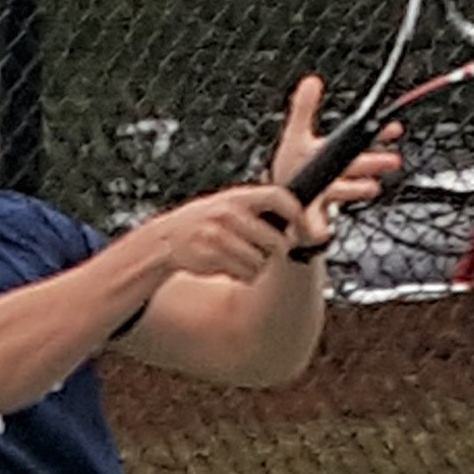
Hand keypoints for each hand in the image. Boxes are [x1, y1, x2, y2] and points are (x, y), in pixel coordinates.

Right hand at [140, 183, 308, 284]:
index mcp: (238, 197)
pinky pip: (243, 274)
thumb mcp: (229, 205)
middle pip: (275, 241)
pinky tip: (227, 267)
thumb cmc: (207, 223)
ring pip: (260, 263)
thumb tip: (301, 222)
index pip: (278, 196)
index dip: (298, 214)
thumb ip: (259, 210)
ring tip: (237, 258)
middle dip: (276, 253)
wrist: (167, 239)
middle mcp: (228, 213)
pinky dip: (242, 276)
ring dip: (255, 268)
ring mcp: (217, 235)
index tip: (307, 230)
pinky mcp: (210, 257)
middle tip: (263, 252)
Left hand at [271, 76, 404, 246]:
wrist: (281, 209)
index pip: (358, 142)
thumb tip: (313, 79)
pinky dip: (320, 228)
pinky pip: (318, 224)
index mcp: (331, 155)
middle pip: (355, 166)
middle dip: (374, 162)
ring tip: (372, 188)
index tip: (396, 128)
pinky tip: (323, 233)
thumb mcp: (294, 138)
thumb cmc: (290, 174)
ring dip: (355, 190)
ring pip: (342, 191)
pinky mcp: (315, 219)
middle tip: (394, 160)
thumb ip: (303, 109)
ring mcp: (326, 198)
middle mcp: (333, 176)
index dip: (377, 136)